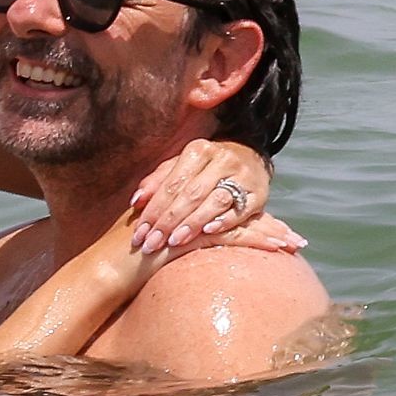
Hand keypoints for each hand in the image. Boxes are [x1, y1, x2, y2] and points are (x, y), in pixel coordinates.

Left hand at [128, 141, 297, 253]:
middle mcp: (221, 159)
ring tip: (174, 242)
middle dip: (168, 221)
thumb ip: (157, 182)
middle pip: (191, 194)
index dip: (153, 209)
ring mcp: (243, 176)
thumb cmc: (206, 169)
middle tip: (151, 244)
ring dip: (193, 223)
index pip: (172, 184)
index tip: (138, 233)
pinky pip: (240, 209)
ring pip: (215, 201)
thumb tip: (136, 201)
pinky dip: (224, 221)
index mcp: (198, 151)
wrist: (251, 158)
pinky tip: (208, 232)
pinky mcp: (259, 194)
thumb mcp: (181, 168)